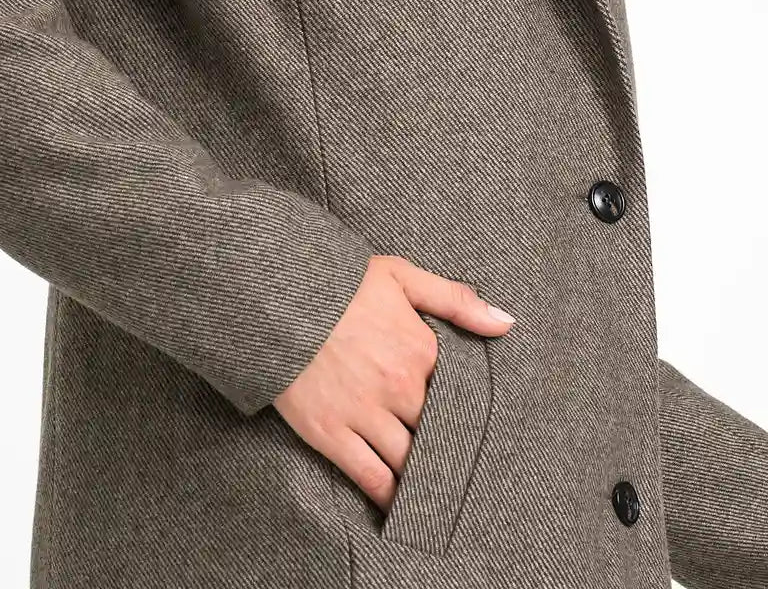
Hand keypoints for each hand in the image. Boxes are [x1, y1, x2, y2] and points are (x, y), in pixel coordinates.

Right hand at [272, 254, 514, 514]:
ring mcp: (366, 414)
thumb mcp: (400, 276)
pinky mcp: (332, 434)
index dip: (460, 408)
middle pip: (437, 433)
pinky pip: (372, 478)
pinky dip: (390, 496)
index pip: (458, 394)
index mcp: (421, 350)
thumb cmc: (339, 283)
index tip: (460, 418)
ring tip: (430, 488)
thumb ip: (455, 300)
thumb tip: (505, 323)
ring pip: (410, 462)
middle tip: (448, 457)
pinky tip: (399, 503)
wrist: (274, 296)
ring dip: (422, 477)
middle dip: (444, 446)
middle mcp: (400, 387)